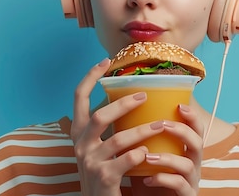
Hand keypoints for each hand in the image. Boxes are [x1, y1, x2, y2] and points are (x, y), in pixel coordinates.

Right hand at [71, 59, 204, 195]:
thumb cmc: (104, 172)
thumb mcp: (98, 147)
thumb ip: (107, 128)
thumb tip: (129, 99)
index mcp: (78, 133)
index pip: (78, 98)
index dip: (89, 77)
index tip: (105, 61)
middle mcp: (80, 145)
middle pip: (99, 116)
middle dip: (124, 104)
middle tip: (145, 96)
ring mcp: (90, 162)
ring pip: (117, 139)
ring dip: (141, 130)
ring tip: (160, 125)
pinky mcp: (104, 178)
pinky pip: (125, 160)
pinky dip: (138, 154)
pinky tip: (149, 152)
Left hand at [130, 104, 203, 195]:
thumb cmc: (147, 177)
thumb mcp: (146, 153)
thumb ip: (142, 137)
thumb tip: (121, 112)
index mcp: (184, 150)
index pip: (195, 129)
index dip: (192, 117)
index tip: (179, 105)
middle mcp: (192, 164)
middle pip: (198, 143)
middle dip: (182, 131)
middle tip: (162, 125)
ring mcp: (191, 181)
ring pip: (188, 166)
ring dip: (167, 158)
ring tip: (148, 156)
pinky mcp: (186, 195)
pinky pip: (180, 186)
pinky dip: (163, 180)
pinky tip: (148, 178)